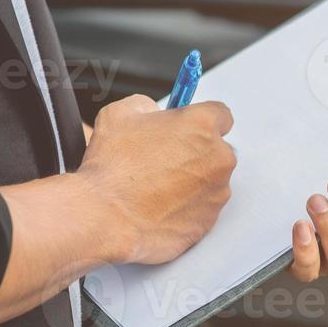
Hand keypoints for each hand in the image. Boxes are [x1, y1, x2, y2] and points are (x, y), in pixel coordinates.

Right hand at [78, 94, 236, 265]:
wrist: (106, 217)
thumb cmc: (113, 168)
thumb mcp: (120, 113)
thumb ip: (148, 106)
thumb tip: (154, 113)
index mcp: (202, 126)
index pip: (221, 115)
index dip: (201, 122)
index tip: (188, 128)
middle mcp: (219, 158)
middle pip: (218, 150)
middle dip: (197, 152)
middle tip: (165, 159)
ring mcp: (218, 192)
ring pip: (211, 181)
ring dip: (192, 181)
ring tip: (157, 186)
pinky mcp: (210, 220)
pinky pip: (202, 208)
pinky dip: (187, 206)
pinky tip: (161, 205)